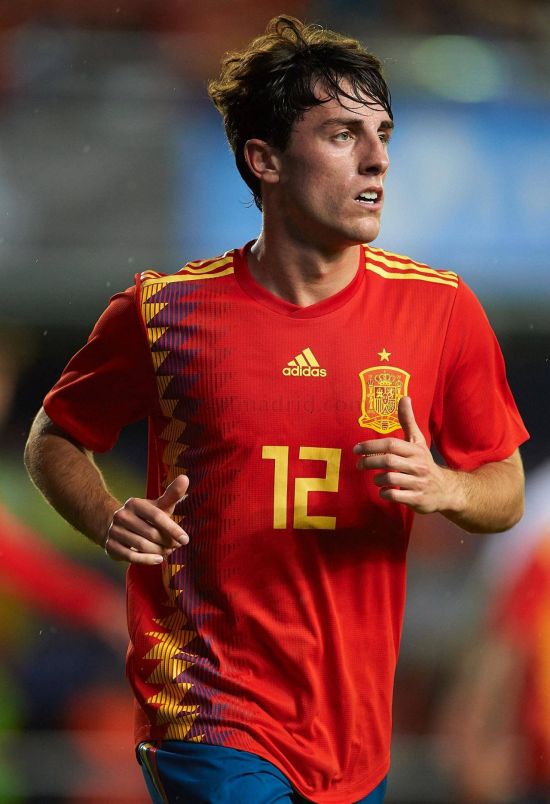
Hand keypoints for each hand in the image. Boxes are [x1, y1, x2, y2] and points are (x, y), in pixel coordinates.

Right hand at [104, 474, 189, 563]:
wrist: (116, 527)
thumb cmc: (145, 517)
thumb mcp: (158, 506)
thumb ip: (172, 494)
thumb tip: (185, 477)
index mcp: (135, 503)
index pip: (157, 516)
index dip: (173, 529)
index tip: (185, 540)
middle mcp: (122, 515)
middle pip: (151, 533)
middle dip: (167, 542)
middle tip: (176, 546)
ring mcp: (114, 531)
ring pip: (142, 546)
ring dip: (159, 551)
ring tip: (168, 552)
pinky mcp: (110, 546)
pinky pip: (131, 557)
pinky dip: (147, 560)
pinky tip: (158, 559)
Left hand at [354, 397, 453, 513]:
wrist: (446, 490)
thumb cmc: (425, 463)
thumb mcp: (418, 442)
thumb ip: (408, 421)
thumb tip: (404, 397)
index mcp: (416, 450)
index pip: (391, 444)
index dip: (371, 446)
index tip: (357, 449)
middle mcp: (418, 465)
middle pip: (388, 461)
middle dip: (369, 462)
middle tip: (359, 465)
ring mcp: (418, 483)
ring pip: (390, 479)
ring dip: (377, 479)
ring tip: (376, 478)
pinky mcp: (417, 499)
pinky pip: (395, 496)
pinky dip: (385, 493)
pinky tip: (384, 490)